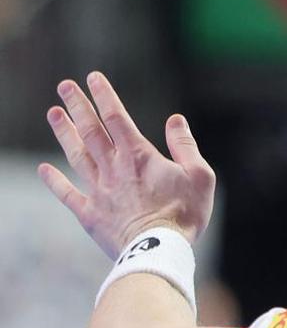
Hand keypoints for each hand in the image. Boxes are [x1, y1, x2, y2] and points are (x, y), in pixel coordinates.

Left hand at [38, 72, 215, 257]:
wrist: (158, 250)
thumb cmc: (185, 213)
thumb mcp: (200, 175)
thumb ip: (185, 146)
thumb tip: (175, 119)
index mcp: (139, 156)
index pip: (117, 118)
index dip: (104, 96)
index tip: (92, 77)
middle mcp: (114, 168)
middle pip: (91, 131)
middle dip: (78, 106)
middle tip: (64, 86)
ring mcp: (99, 191)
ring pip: (76, 155)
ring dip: (64, 133)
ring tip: (53, 113)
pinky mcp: (90, 214)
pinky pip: (68, 194)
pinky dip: (54, 181)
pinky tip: (44, 169)